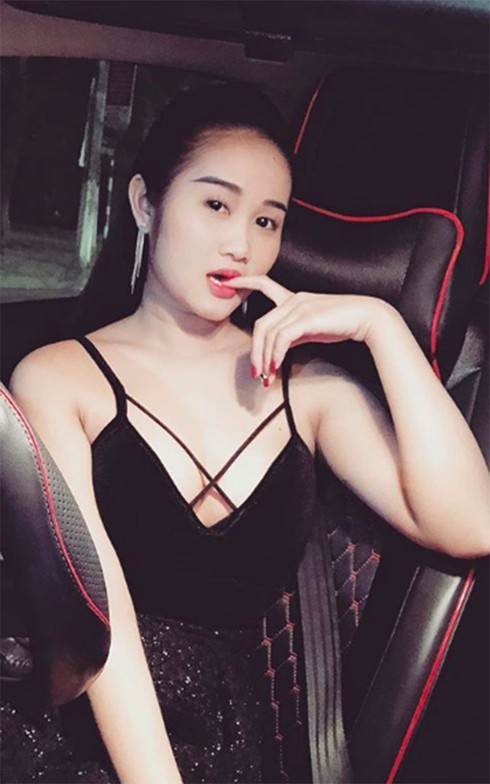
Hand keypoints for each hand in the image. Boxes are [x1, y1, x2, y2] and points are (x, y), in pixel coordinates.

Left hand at [228, 275, 387, 381]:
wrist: (368, 318)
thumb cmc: (343, 323)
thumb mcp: (312, 328)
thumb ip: (294, 334)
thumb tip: (278, 350)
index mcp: (294, 298)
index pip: (263, 283)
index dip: (243, 281)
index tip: (226, 282)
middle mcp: (294, 300)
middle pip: (261, 323)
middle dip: (254, 351)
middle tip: (256, 373)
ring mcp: (300, 307)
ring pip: (268, 333)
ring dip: (264, 358)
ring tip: (266, 376)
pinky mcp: (307, 318)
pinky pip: (281, 338)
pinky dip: (275, 354)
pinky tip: (277, 367)